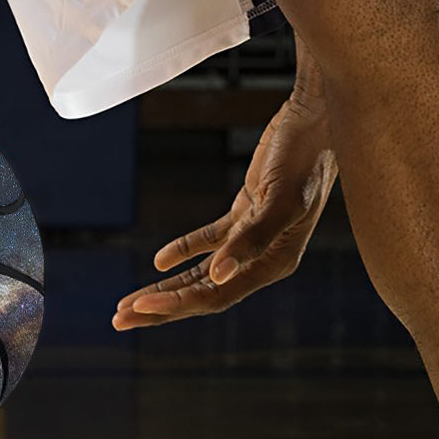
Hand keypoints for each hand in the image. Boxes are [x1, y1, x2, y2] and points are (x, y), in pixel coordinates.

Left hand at [113, 74, 335, 328]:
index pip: (215, 295)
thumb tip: (217, 275)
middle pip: (203, 293)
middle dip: (161, 307)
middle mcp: (264, 258)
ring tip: (128, 303)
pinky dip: (184, 251)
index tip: (140, 308)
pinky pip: (209, 241)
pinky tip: (159, 261)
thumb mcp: (281, 199)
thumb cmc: (306, 157)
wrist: (319, 118)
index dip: (176, 304)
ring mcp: (253, 237)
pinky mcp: (246, 213)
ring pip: (201, 273)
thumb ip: (251, 240)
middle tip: (119, 319)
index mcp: (275, 262)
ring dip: (166, 287)